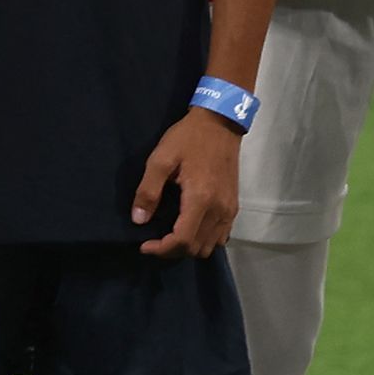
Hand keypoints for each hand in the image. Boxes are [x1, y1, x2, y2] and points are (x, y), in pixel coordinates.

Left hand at [134, 111, 241, 256]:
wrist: (219, 123)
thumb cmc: (187, 139)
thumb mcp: (160, 159)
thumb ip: (148, 190)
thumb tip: (139, 220)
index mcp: (201, 199)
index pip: (183, 240)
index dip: (162, 249)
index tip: (144, 245)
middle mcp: (220, 209)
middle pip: (197, 248)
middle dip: (173, 251)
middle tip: (154, 241)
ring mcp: (230, 209)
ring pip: (210, 245)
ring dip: (189, 247)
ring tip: (169, 236)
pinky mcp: (234, 206)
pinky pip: (221, 236)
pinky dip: (204, 239)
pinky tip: (188, 228)